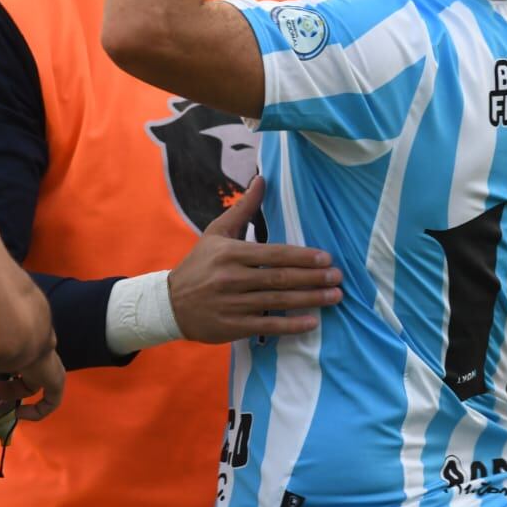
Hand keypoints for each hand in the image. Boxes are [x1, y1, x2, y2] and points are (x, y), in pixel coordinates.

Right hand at [0, 320, 65, 421]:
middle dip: (12, 381)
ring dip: (18, 392)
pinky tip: (20, 414)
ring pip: (40, 382)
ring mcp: (49, 361)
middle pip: (31, 369)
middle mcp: (39, 347)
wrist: (14, 330)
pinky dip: (40, 410)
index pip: (20, 352)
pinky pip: (53, 398)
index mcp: (22, 335)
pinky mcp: (54, 377)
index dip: (7, 366)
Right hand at [168, 175, 342, 342]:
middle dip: (312, 278)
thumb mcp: (217, 232)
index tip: (326, 257)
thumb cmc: (199, 264)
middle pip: (280, 278)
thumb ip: (243, 208)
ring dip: (309, 300)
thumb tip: (262, 179)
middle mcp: (232, 279)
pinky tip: (311, 322)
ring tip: (334, 296)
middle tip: (338, 277)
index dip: (302, 256)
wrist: (168, 303)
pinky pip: (266, 326)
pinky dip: (290, 325)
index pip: (274, 254)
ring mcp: (232, 305)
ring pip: (277, 302)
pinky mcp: (232, 327)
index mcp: (231, 254)